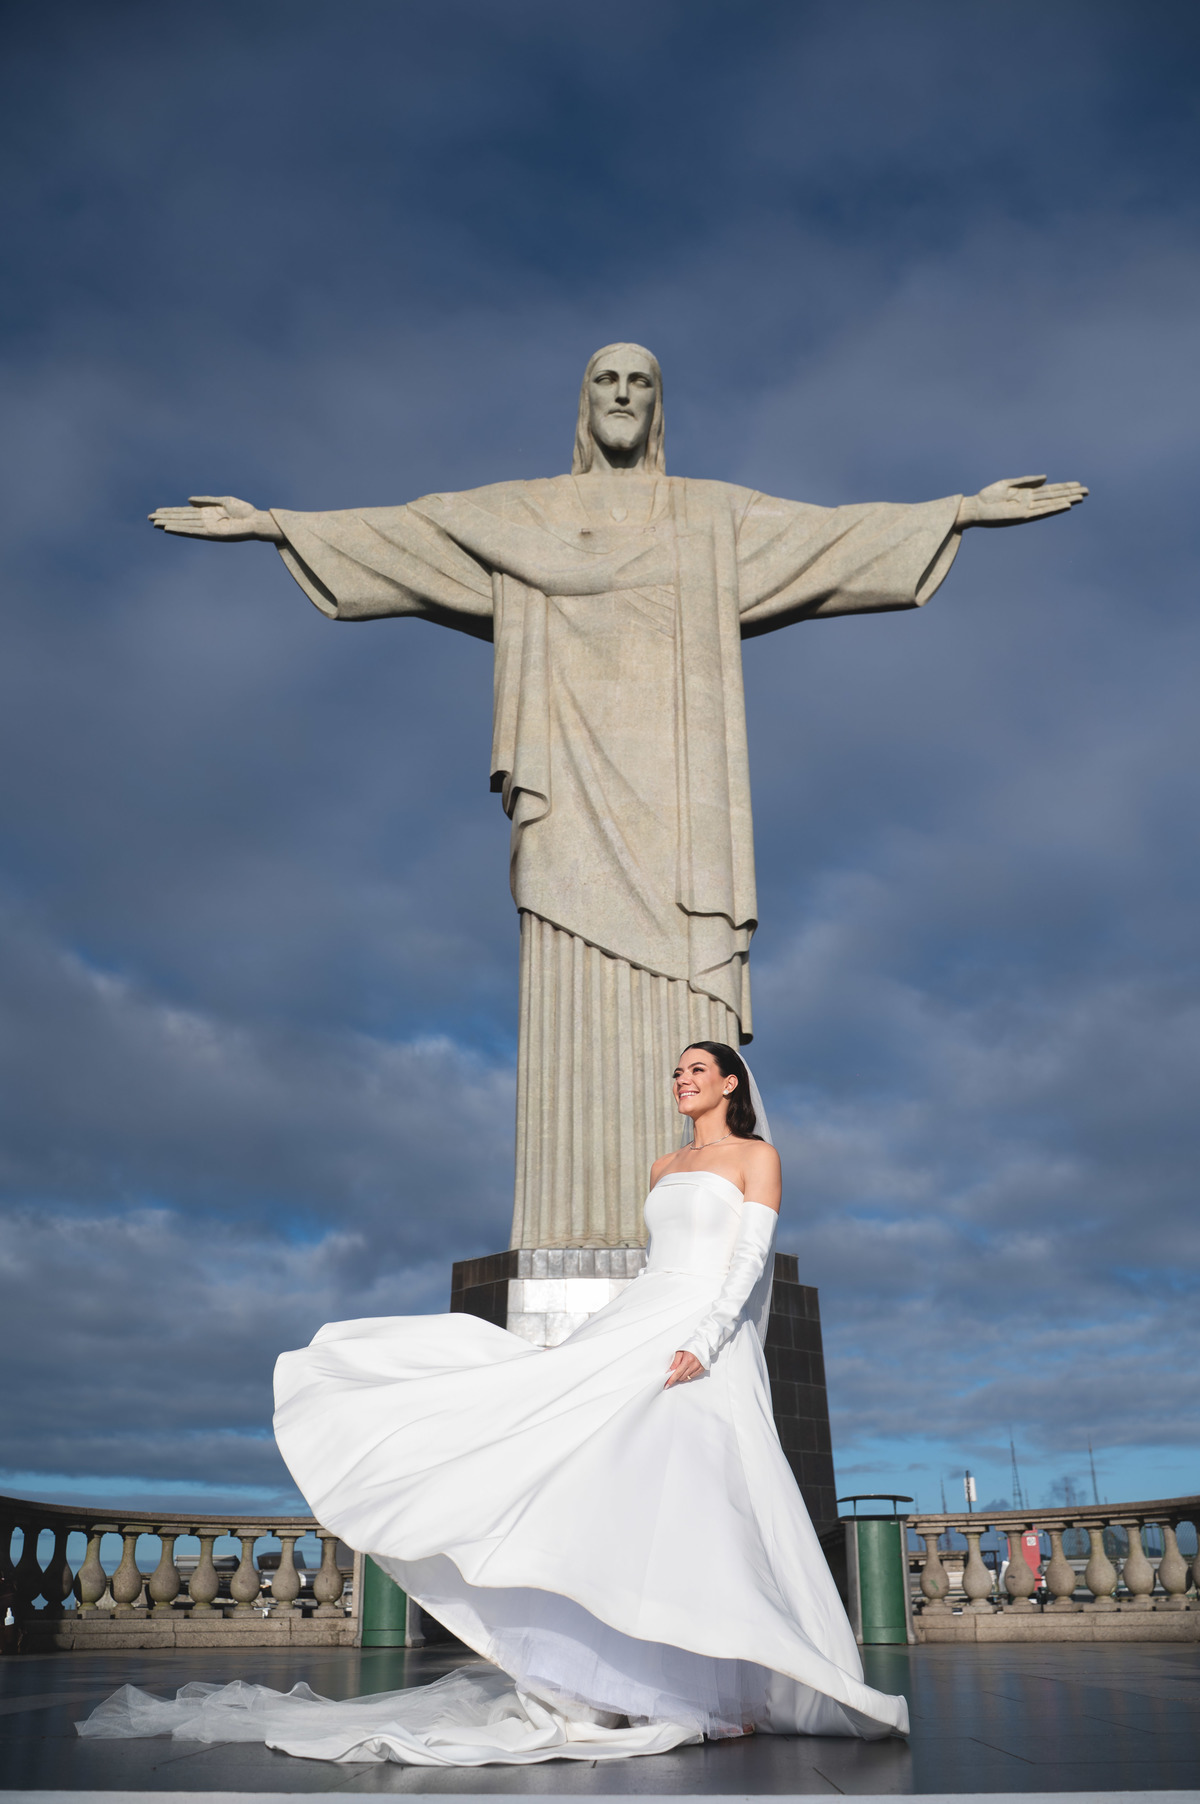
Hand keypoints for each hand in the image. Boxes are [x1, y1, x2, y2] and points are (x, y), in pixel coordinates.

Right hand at [148, 496, 282, 541]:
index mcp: (206, 513)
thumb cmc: (243, 511)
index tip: (157, 512)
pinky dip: (181, 530)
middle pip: (181, 519)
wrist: (255, 520)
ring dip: (169, 524)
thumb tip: (188, 500)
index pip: (184, 513)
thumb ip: (206, 500)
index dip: (171, 512)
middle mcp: (204, 521)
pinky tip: (170, 528)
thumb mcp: (223, 501)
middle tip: (149, 518)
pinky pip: (193, 532)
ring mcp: (207, 528)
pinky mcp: (212, 534)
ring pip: (184, 525)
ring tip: (155, 523)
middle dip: (166, 518)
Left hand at [664, 1349, 705, 1388]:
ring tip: (682, 1367)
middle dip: (676, 1376)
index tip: (667, 1384)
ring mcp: (699, 1368)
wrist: (702, 1344)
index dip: (671, 1380)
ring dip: (682, 1376)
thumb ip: (675, 1363)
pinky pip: (692, 1377)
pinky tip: (688, 1368)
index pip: (677, 1373)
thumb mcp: (680, 1352)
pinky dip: (688, 1374)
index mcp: (688, 1360)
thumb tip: (670, 1372)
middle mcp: (694, 1365)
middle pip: (681, 1377)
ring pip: (687, 1378)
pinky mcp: (702, 1370)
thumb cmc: (690, 1346)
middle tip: (675, 1370)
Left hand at [956, 476, 1086, 528]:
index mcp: (1027, 493)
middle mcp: (1030, 502)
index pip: (1050, 490)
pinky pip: (1041, 511)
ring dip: (1066, 500)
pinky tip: (1064, 505)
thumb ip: (1027, 480)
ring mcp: (1027, 509)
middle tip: (1087, 491)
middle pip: (1054, 496)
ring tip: (1080, 497)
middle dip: (1070, 493)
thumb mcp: (1008, 483)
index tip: (1078, 484)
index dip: (1064, 487)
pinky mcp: (1022, 515)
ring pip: (1051, 504)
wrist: (976, 507)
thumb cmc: (989, 496)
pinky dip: (1053, 508)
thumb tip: (1046, 477)